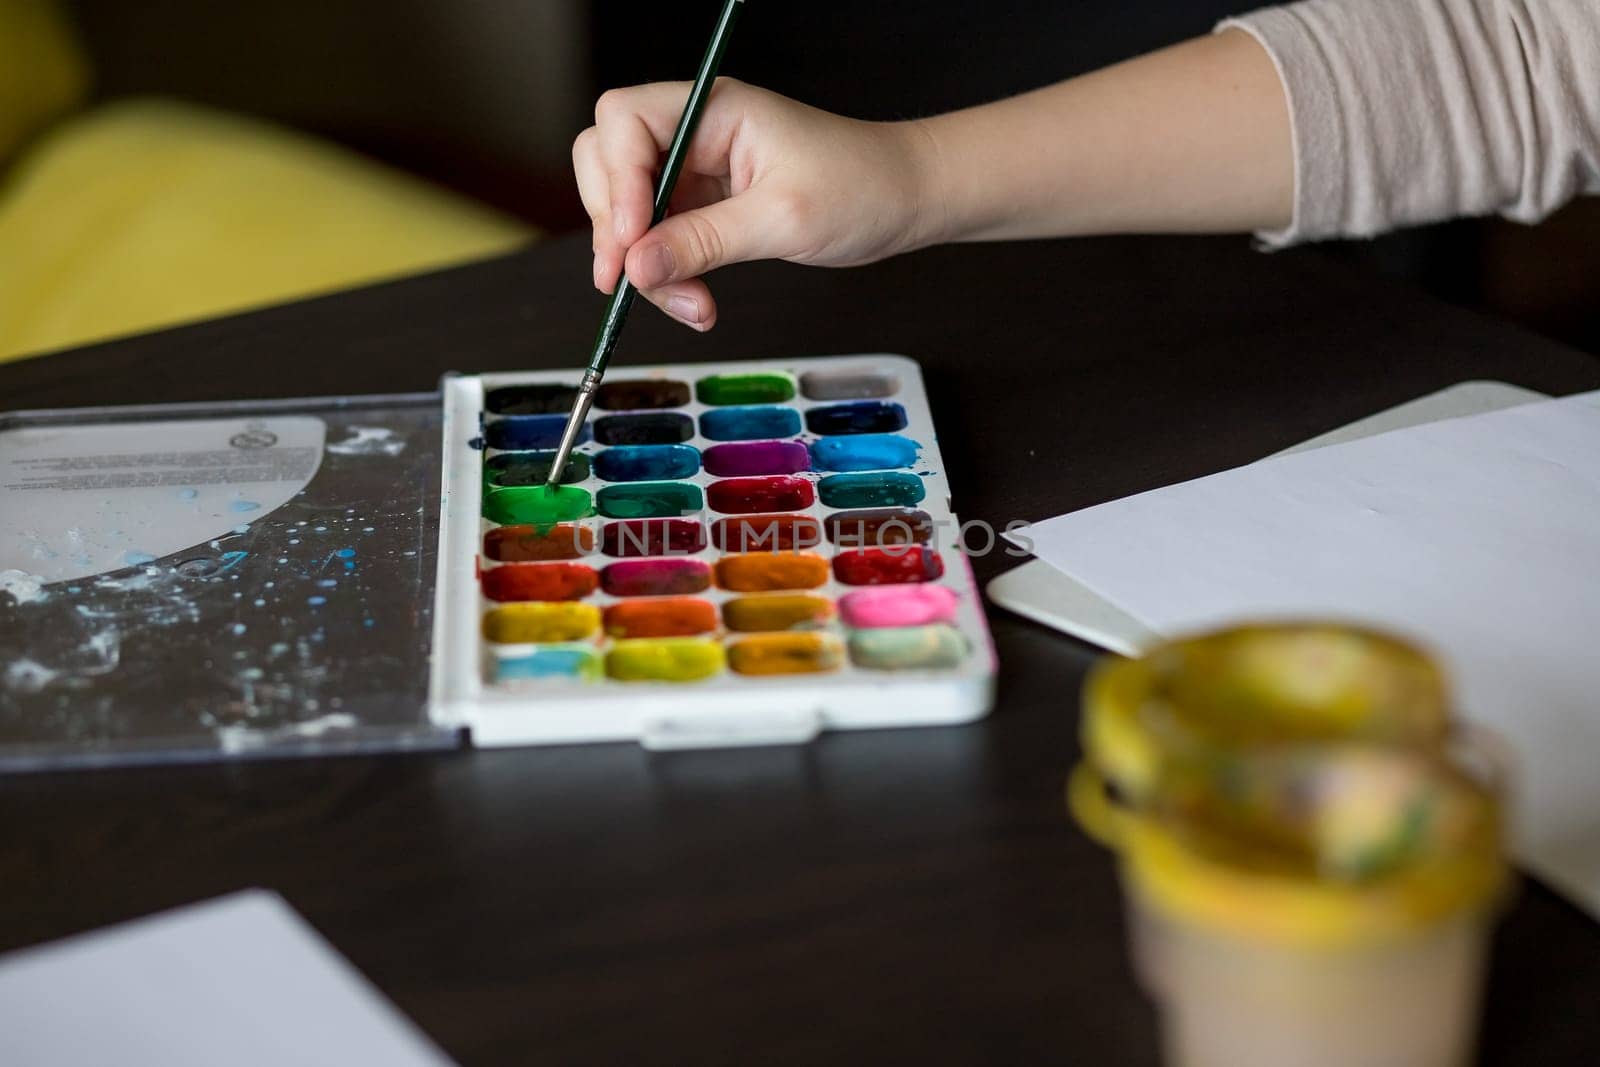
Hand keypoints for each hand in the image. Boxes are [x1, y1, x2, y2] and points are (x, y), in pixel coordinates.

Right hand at [574, 78, 938, 330]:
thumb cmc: (863, 187)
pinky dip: (666, 274)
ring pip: (629, 212)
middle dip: (615, 226)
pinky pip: (660, 239)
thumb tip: (636, 268)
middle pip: (608, 162)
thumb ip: (704, 241)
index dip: (615, 180)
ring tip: (687, 304)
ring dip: (642, 264)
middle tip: (632, 280)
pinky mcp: (704, 206)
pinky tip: (693, 301)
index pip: (625, 122)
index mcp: (713, 109)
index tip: (631, 238)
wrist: (905, 201)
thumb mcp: (783, 220)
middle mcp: (695, 134)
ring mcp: (696, 171)